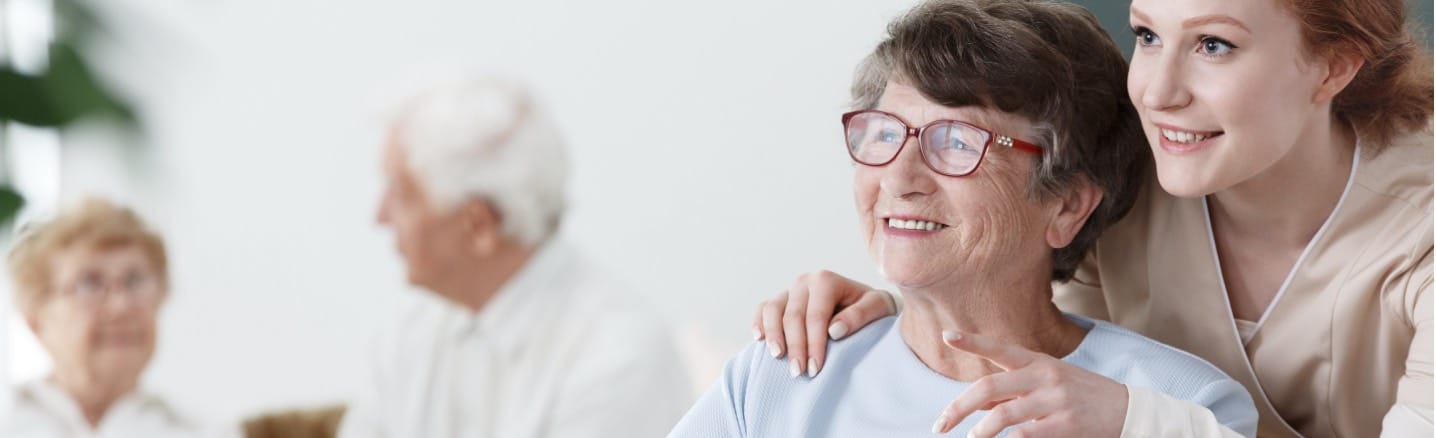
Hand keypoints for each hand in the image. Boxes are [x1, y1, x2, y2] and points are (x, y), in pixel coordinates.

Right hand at [752, 270, 896, 376]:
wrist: (864, 303)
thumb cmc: (871, 307)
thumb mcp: (878, 307)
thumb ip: (860, 315)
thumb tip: (834, 331)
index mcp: (826, 280)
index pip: (816, 316)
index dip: (814, 343)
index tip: (815, 368)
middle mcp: (805, 281)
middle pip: (793, 316)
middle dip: (795, 346)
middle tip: (799, 373)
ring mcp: (790, 290)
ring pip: (773, 310)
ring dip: (773, 335)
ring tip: (778, 357)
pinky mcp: (781, 299)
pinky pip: (763, 308)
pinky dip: (759, 322)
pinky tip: (760, 340)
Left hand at [932, 330, 1126, 436]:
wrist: (1128, 410)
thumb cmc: (1080, 395)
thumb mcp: (1048, 383)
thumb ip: (1013, 391)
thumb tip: (975, 404)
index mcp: (1038, 362)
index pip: (1000, 348)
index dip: (973, 342)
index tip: (947, 335)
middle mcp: (1044, 375)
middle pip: (990, 385)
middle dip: (959, 406)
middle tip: (940, 425)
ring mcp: (1055, 399)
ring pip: (1004, 413)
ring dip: (981, 430)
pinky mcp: (1067, 423)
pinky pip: (1027, 434)